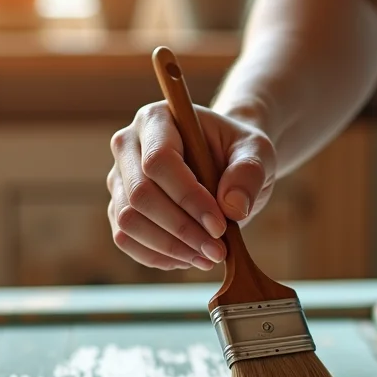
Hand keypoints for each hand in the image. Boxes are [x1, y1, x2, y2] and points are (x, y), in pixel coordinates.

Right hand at [107, 102, 276, 270]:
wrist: (225, 161)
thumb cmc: (238, 151)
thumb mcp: (257, 152)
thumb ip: (249, 172)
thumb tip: (232, 207)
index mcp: (157, 119)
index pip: (159, 161)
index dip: (188, 198)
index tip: (220, 225)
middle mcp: (128, 146)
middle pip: (140, 195)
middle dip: (181, 229)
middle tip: (218, 250)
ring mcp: (119, 179)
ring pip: (128, 221)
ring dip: (170, 247)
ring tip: (208, 256)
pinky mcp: (119, 207)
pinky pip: (126, 239)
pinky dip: (158, 256)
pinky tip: (189, 258)